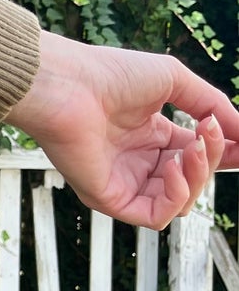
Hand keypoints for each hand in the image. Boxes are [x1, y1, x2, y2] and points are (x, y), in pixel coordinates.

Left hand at [5, 32, 238, 228]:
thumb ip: (213, 104)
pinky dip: (176, 196)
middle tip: (209, 131)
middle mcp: (139, 162)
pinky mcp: (109, 199)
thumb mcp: (175, 81)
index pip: (199, 155)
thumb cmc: (109, 74)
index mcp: (151, 136)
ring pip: (181, 200)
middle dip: (212, 157)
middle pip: (194, 177)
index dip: (226, 151)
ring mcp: (124, 182)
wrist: (67, 83)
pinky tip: (172, 167)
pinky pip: (156, 216)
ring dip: (197, 175)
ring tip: (191, 146)